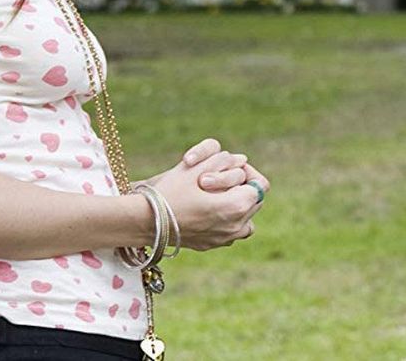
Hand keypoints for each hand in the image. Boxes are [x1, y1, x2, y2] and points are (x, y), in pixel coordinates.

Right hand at [148, 153, 262, 249]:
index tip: (228, 169)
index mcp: (237, 206)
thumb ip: (224, 161)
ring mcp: (225, 239)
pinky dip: (228, 221)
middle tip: (219, 180)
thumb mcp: (197, 168)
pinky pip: (232, 231)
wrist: (145, 221)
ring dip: (238, 205)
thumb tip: (241, 160)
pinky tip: (210, 210)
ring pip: (246, 218)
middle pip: (254, 202)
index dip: (246, 173)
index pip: (259, 185)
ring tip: (218, 196)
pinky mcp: (213, 245)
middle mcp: (236, 226)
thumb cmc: (170, 192)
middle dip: (242, 188)